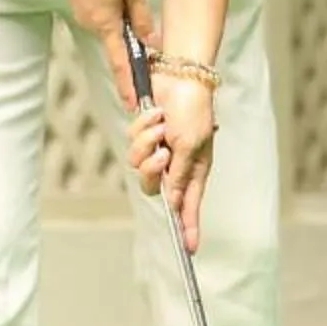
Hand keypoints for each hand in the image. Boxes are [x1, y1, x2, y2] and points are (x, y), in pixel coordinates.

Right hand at [56, 0, 157, 111]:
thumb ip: (142, 18)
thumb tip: (151, 43)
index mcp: (106, 25)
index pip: (121, 63)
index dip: (129, 84)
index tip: (134, 104)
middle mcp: (91, 24)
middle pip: (118, 39)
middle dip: (131, 34)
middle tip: (137, 8)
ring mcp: (83, 13)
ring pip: (111, 22)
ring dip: (122, 13)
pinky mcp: (80, 2)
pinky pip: (102, 12)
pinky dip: (112, 5)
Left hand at [126, 77, 216, 249]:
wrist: (180, 76)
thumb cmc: (194, 109)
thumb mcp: (192, 146)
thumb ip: (180, 176)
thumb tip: (173, 204)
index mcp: (194, 169)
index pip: (190, 205)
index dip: (189, 227)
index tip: (189, 249)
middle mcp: (175, 164)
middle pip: (154, 187)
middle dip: (153, 170)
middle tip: (161, 154)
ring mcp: (158, 149)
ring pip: (138, 164)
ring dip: (147, 141)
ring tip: (161, 125)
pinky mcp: (143, 135)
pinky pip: (132, 142)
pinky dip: (142, 127)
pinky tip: (156, 114)